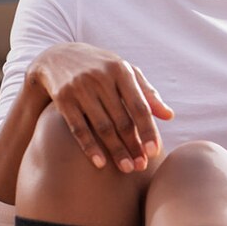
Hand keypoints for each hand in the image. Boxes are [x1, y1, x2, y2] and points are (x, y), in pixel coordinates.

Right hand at [26, 43, 174, 172]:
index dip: (148, 130)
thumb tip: (169, 116)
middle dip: (133, 145)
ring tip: (127, 168)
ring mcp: (80, 88)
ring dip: (116, 150)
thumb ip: (147, 93)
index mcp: (121, 71)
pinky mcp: (63, 99)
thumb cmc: (101, 68)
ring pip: (102, 127)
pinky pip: (78, 128)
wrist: (57, 56)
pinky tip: (100, 163)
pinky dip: (90, 147)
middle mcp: (101, 78)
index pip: (139, 106)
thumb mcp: (124, 73)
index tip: (154, 152)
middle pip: (122, 120)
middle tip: (141, 166)